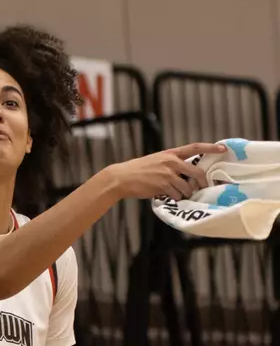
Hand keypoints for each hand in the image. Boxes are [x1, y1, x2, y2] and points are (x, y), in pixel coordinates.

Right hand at [107, 143, 224, 201]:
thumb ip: (171, 164)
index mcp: (171, 153)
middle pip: (196, 172)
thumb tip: (185, 174)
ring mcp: (167, 174)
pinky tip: (169, 196)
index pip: (195, 147)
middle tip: (203, 188)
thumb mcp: (157, 161)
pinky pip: (177, 194)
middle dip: (202, 183)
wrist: (122, 177)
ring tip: (178, 194)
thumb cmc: (138, 170)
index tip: (223, 148)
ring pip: (187, 187)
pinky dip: (176, 198)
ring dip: (186, 193)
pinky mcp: (162, 185)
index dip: (211, 147)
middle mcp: (171, 162)